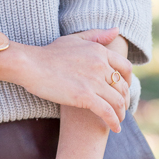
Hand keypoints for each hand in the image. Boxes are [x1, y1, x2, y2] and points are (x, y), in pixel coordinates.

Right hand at [4, 28, 131, 133]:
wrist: (31, 64)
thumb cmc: (49, 53)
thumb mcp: (75, 39)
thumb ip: (97, 35)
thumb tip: (116, 30)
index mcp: (99, 51)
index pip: (125, 67)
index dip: (128, 81)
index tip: (124, 89)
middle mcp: (100, 64)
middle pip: (122, 86)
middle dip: (125, 99)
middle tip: (122, 108)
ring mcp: (93, 80)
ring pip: (118, 101)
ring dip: (121, 113)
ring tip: (119, 120)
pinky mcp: (84, 96)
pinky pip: (107, 112)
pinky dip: (114, 122)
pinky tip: (114, 129)